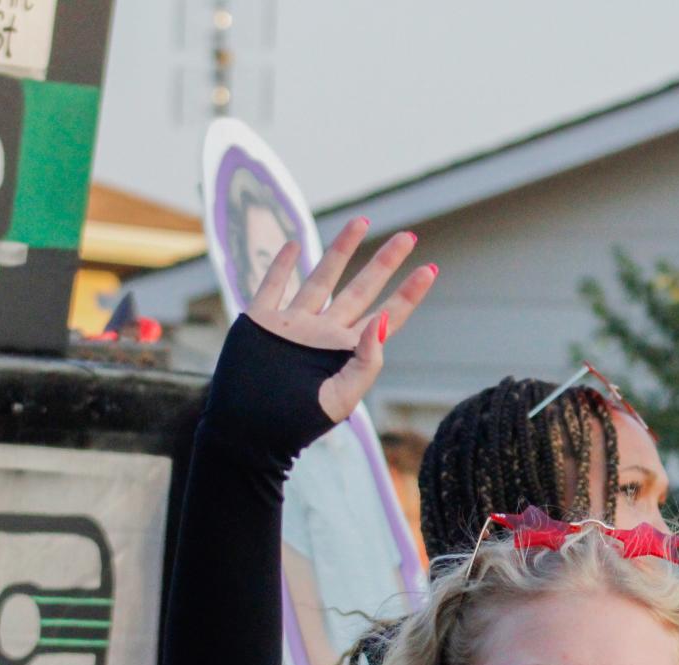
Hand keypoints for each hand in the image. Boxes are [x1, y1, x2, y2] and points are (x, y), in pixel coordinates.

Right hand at [245, 217, 438, 423]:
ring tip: (362, 220)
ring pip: (322, 276)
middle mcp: (324, 332)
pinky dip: (282, 264)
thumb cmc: (297, 422)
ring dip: (341, 248)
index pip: (387, 315)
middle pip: (362, 289)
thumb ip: (367, 360)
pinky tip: (294, 244)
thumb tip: (386, 320)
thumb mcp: (343, 396)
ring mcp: (294, 324)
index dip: (409, 293)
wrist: (248, 430)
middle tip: (408, 236)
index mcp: (347, 350)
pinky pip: (273, 285)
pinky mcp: (262, 321)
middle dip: (384, 262)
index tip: (431, 268)